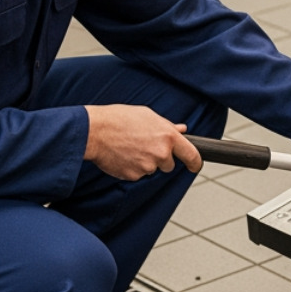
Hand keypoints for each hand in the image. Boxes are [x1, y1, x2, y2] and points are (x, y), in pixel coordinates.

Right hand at [83, 104, 203, 179]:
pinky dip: (132, 167)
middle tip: (143, 144)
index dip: (195, 163)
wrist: (95, 131)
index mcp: (167, 136)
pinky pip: (138, 174)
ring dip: (145, 162)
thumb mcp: (147, 115)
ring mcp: (147, 167)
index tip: (195, 166)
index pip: (191, 154)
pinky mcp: (133, 176)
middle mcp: (160, 153)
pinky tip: (123, 154)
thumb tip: (181, 130)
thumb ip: (167, 126)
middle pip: (169, 164)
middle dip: (160, 158)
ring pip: (152, 169)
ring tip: (129, 146)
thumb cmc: (119, 119)